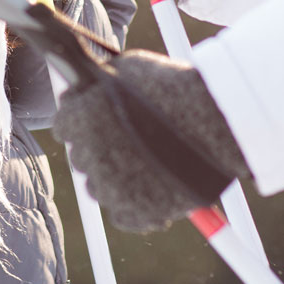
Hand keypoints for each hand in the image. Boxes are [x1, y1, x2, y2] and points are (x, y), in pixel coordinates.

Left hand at [51, 50, 249, 232]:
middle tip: (126, 138)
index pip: (64, 125)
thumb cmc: (175, 87)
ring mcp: (114, 189)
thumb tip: (84, 87)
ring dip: (113, 177)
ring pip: (99, 188)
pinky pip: (124, 216)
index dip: (80, 119)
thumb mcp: (129, 68)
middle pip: (82, 158)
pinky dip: (134, 206)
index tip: (96, 117)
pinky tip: (150, 188)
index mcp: (81, 120)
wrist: (219, 118)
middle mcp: (91, 157)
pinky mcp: (140, 212)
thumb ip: (100, 83)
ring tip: (143, 162)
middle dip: (98, 147)